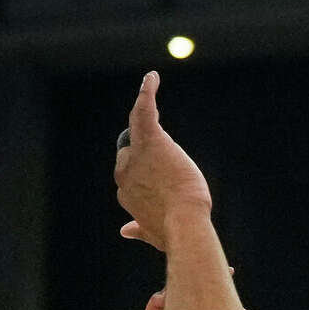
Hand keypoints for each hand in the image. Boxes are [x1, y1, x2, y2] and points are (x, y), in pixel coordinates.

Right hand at [113, 72, 212, 250]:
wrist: (184, 223)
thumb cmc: (173, 229)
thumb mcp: (152, 231)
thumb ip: (138, 229)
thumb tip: (124, 231)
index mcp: (125, 191)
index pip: (130, 171)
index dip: (144, 169)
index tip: (157, 172)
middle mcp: (124, 171)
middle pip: (131, 150)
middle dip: (146, 148)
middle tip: (166, 148)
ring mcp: (136, 155)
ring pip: (137, 127)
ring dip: (144, 112)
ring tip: (151, 91)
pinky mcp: (152, 140)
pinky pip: (144, 111)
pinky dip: (147, 92)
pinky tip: (152, 78)